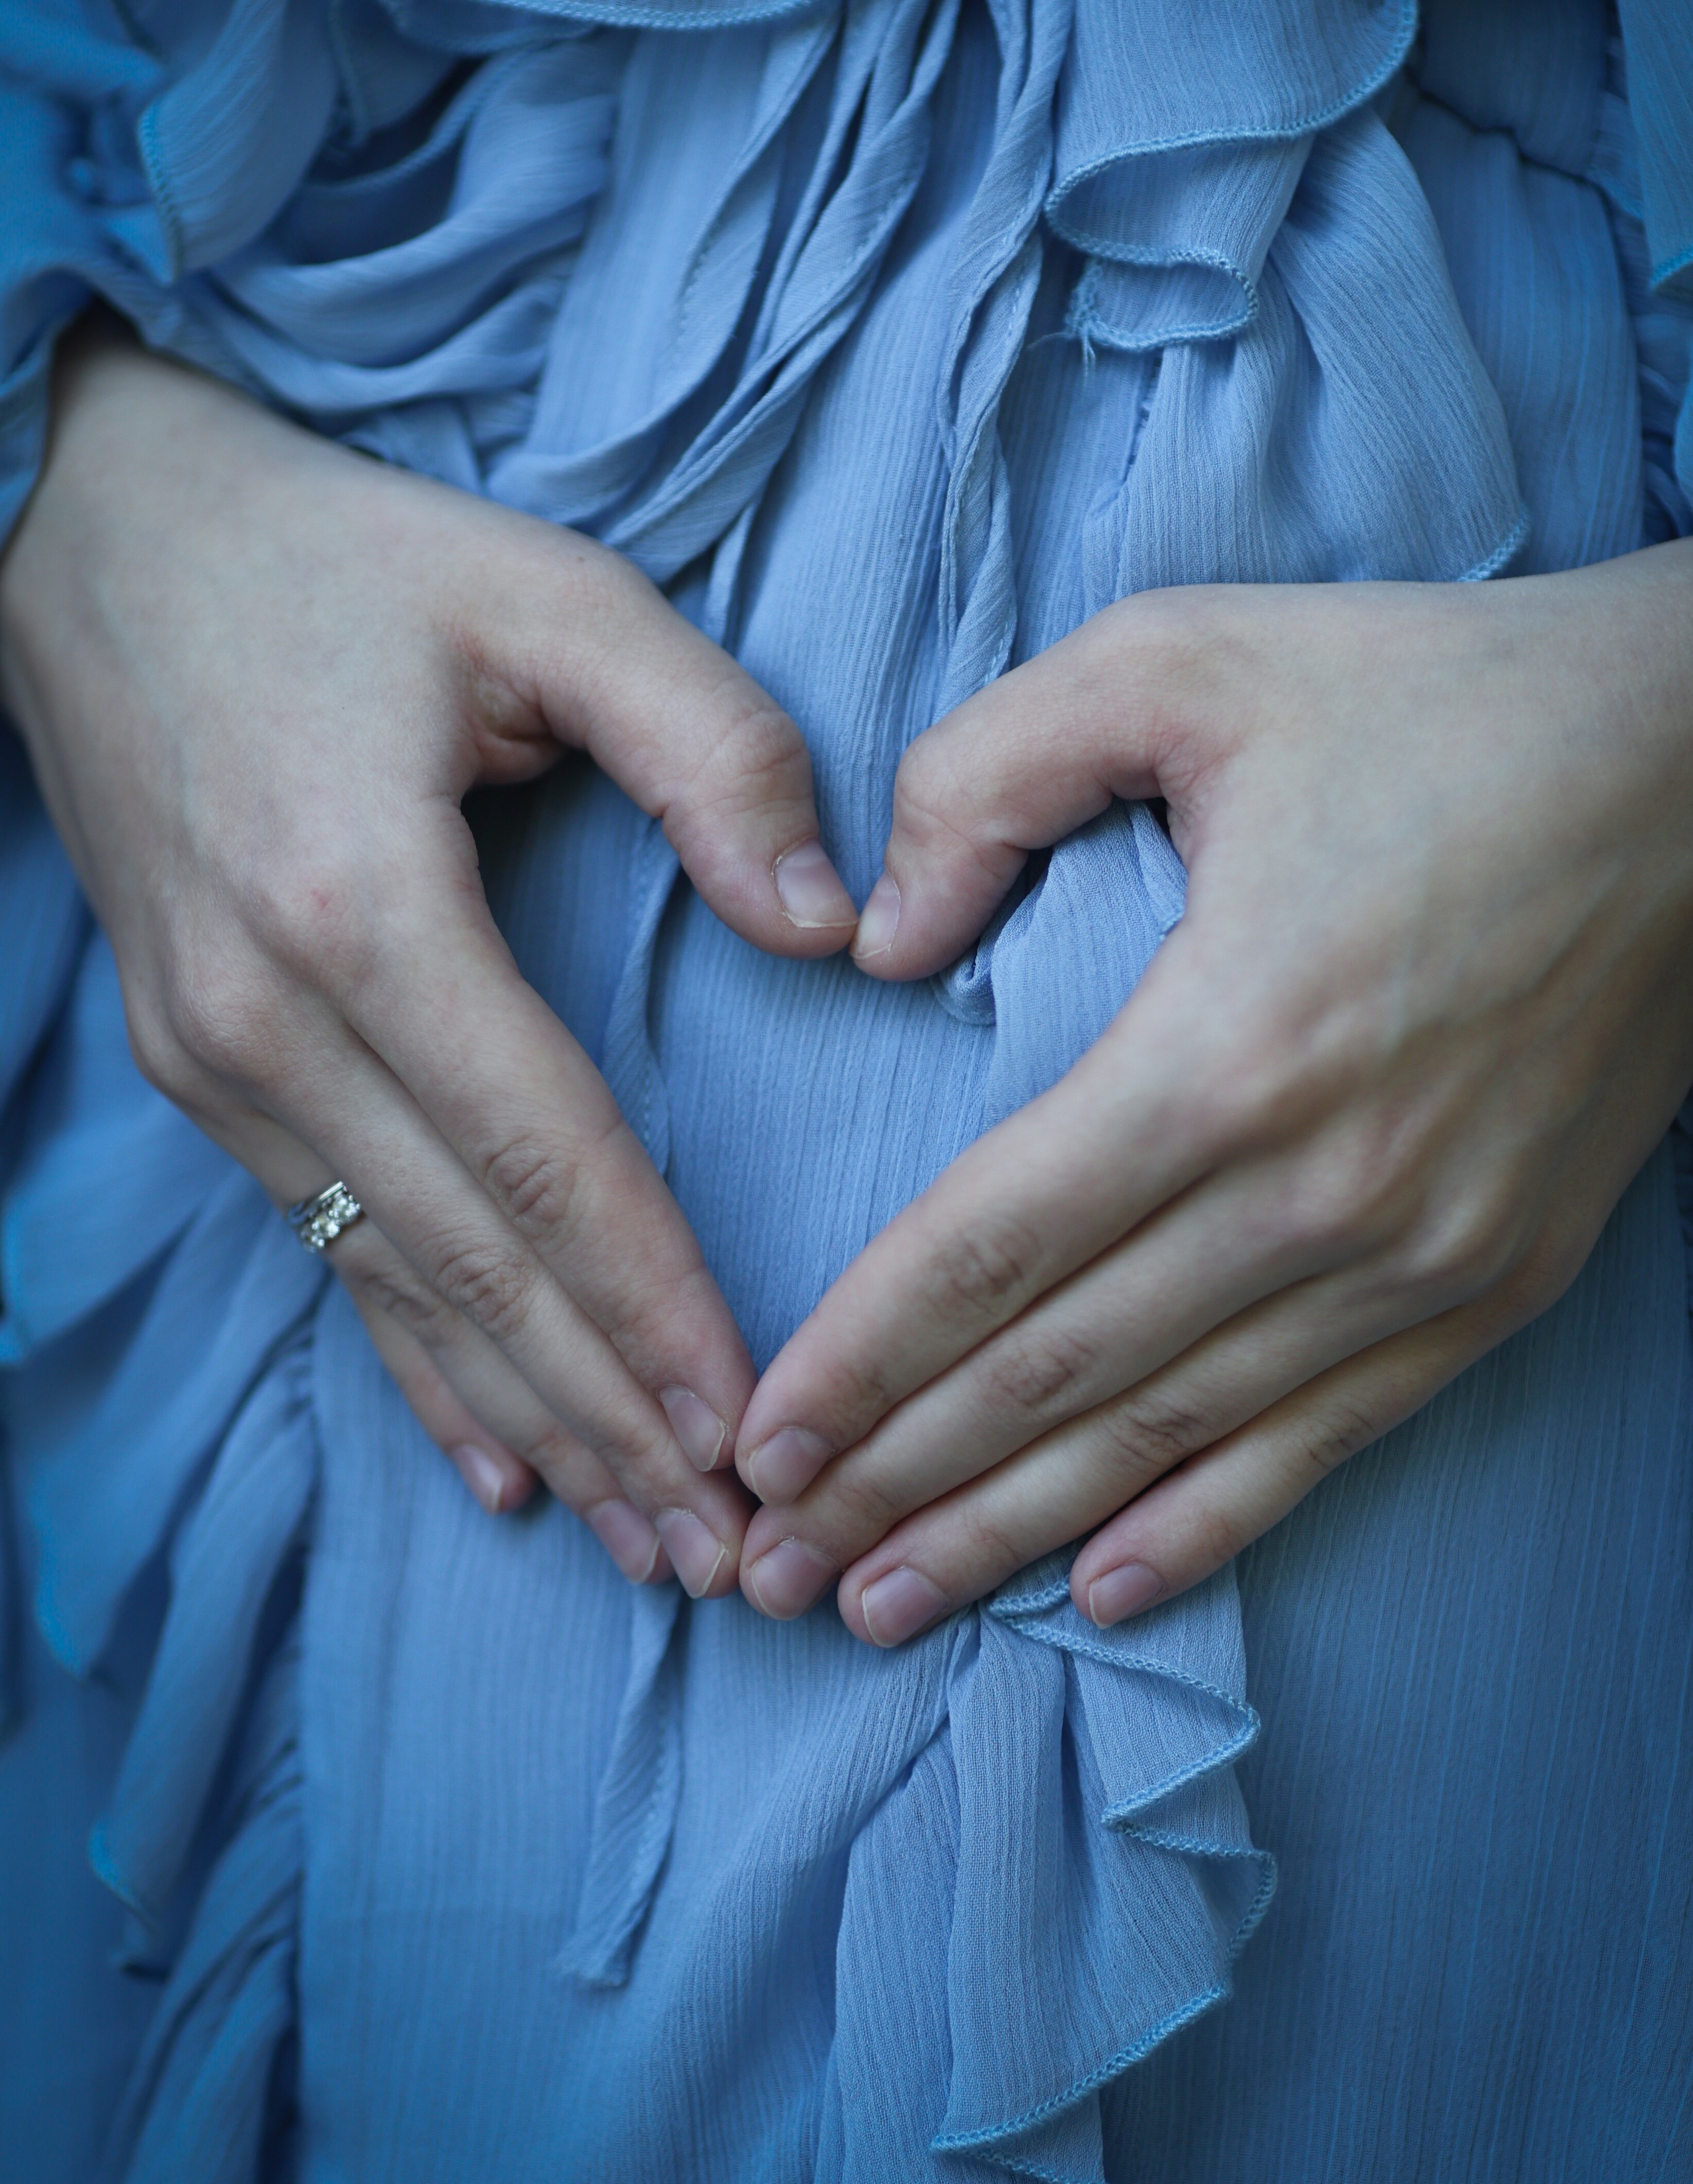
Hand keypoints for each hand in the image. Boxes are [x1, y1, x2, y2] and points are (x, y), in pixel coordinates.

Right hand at [0, 323, 858, 1593]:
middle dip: (610, 1415)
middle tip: (732, 1552)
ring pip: (398, 1282)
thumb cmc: (345, 561)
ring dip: (532, 1420)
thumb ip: (711, 746)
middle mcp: (265, 1017)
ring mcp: (212, 1055)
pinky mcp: (197, 1060)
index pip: (542, 1157)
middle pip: (470, 1260)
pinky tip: (496, 1466)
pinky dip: (418, 1363)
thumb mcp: (550, 595)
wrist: (100, 537)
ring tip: (648, 1541)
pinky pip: (326, 1247)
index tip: (756, 1422)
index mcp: (360, 906)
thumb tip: (828, 929)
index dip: (654, 1303)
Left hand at [733, 553, 1692, 1640]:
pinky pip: (1329, 1438)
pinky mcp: (1497, 1278)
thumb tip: (874, 941)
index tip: (760, 1443)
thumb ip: (986, 776)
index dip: (862, 1357)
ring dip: (1017, 1529)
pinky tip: (1106, 1589)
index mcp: (1229, 1041)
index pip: (993, 1245)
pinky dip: (1211, 1522)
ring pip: (1176, 1431)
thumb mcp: (1180, 658)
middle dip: (899, 1480)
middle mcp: (1324, 1187)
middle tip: (772, 1571)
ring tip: (885, 1608)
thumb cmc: (1433, 697)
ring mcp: (1424, 1256)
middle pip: (1061, 1370)